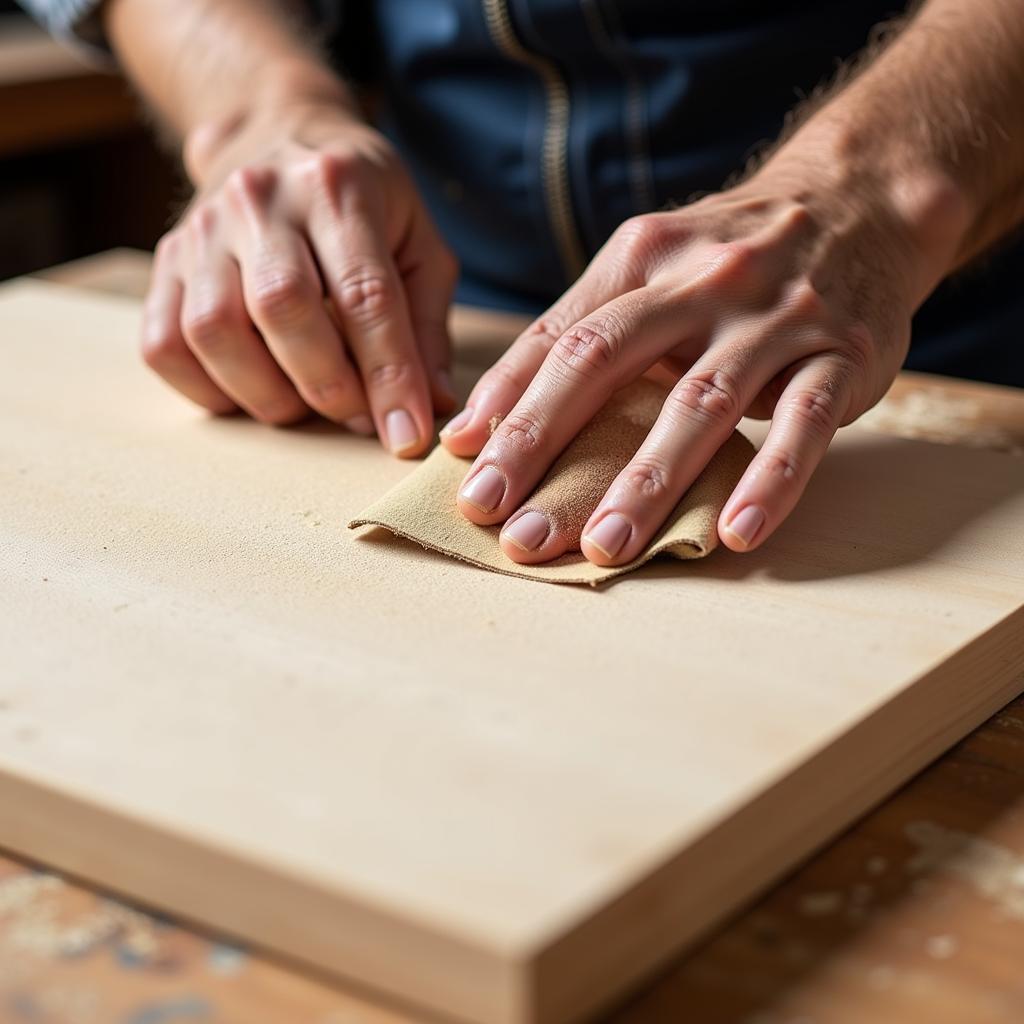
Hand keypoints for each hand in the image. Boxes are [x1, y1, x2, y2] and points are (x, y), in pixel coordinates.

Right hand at [141, 103, 457, 456]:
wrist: (275, 131)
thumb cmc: (363, 203)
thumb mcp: (418, 243)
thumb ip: (427, 325)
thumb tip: (432, 404)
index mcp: (339, 188)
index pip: (364, 294)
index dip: (388, 376)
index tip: (406, 437)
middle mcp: (261, 200)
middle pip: (282, 309)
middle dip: (327, 385)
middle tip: (355, 417)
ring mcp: (202, 229)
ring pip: (215, 332)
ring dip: (266, 394)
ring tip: (303, 404)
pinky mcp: (164, 262)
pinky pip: (164, 345)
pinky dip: (208, 390)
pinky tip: (249, 392)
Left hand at [440, 168, 939, 561]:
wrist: (859, 201)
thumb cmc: (727, 257)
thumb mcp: (649, 266)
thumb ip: (571, 334)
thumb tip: (478, 423)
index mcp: (639, 258)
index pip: (557, 337)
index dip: (505, 404)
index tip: (461, 467)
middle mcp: (699, 281)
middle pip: (606, 361)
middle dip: (546, 444)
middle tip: (505, 521)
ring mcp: (773, 316)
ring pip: (699, 402)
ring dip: (647, 481)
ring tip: (603, 548)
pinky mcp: (841, 354)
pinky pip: (804, 423)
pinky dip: (770, 481)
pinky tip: (736, 534)